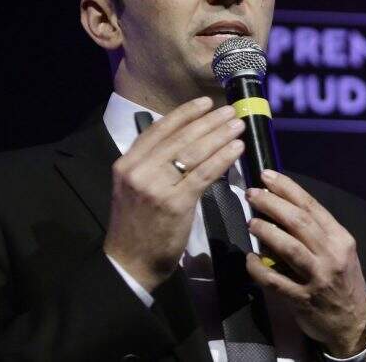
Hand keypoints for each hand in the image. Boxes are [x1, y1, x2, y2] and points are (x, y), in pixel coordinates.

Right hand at [103, 97, 245, 292]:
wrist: (130, 263)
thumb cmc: (138, 225)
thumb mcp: (135, 187)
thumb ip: (154, 164)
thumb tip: (187, 139)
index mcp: (126, 164)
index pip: (159, 130)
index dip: (184, 113)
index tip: (205, 103)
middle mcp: (138, 171)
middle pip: (181, 138)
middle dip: (209, 121)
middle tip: (230, 111)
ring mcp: (156, 187)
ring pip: (194, 152)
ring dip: (220, 135)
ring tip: (238, 125)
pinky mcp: (175, 203)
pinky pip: (204, 173)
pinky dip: (223, 157)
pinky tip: (237, 148)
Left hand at [245, 170, 365, 357]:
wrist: (354, 322)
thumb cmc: (343, 281)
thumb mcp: (341, 252)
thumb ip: (318, 234)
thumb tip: (283, 210)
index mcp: (341, 238)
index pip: (312, 206)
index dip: (288, 188)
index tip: (268, 176)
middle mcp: (331, 254)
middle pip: (299, 222)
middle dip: (273, 204)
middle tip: (253, 194)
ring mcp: (317, 277)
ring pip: (289, 247)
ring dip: (266, 231)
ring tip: (251, 221)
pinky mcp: (302, 299)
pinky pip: (275, 281)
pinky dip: (259, 268)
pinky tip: (250, 259)